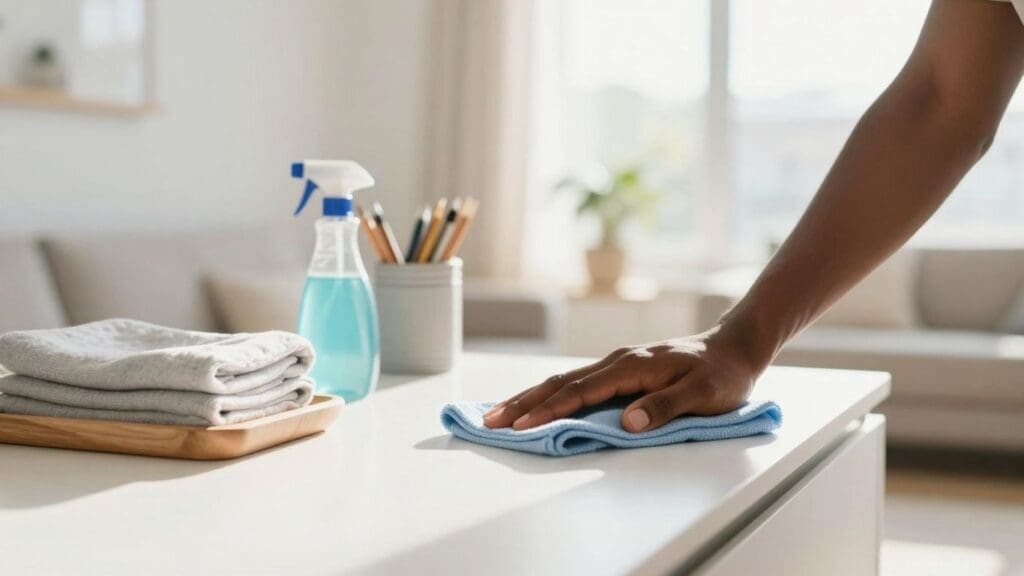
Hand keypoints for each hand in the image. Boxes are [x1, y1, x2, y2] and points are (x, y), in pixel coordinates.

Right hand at [483, 327, 765, 432]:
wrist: (734, 347)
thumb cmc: (722, 375)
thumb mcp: (705, 395)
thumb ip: (666, 407)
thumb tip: (627, 423)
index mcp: (633, 367)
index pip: (581, 392)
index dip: (550, 411)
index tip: (521, 428)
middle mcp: (618, 361)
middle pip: (561, 384)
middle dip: (523, 403)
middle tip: (489, 421)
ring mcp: (617, 364)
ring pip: (564, 381)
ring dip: (530, 398)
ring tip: (499, 413)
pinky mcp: (619, 370)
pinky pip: (576, 382)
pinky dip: (549, 394)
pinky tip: (536, 403)